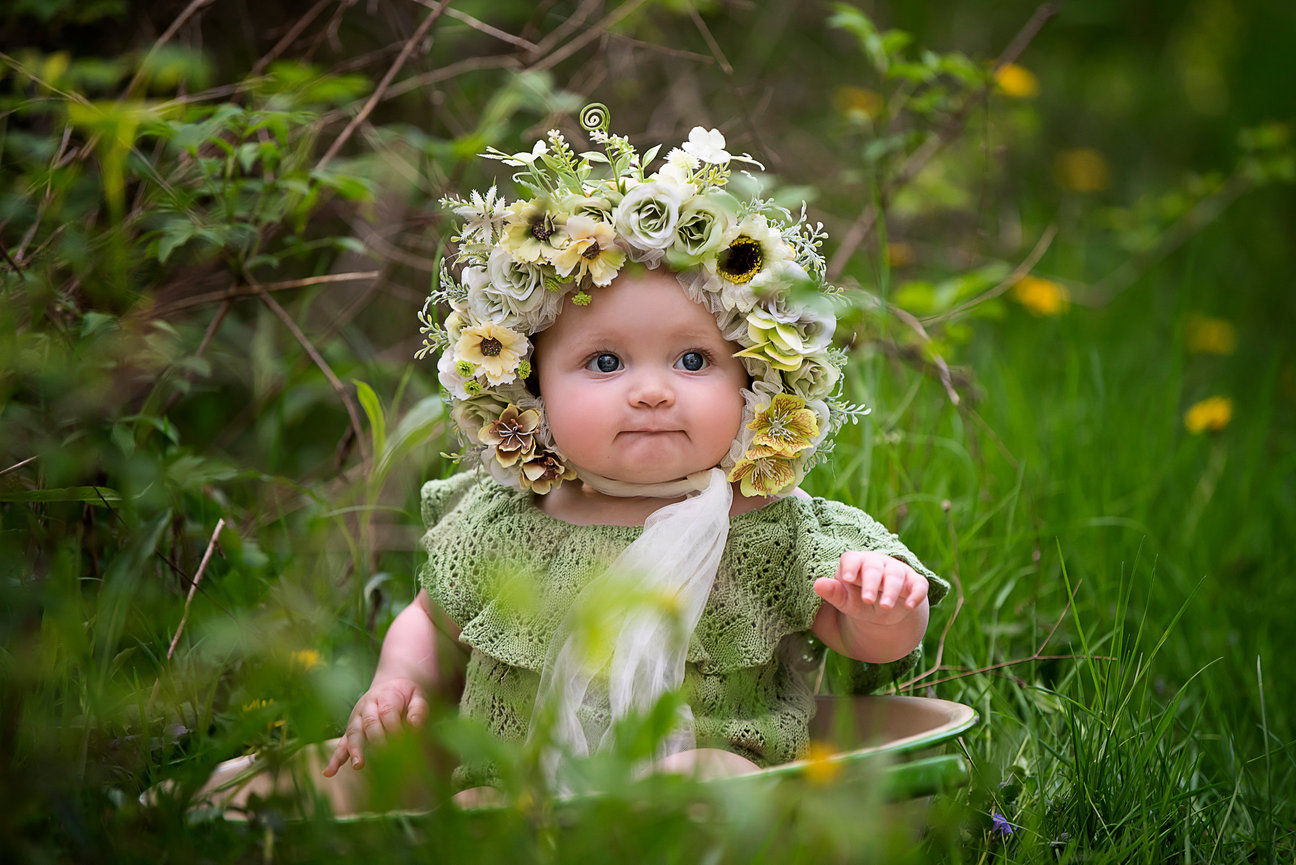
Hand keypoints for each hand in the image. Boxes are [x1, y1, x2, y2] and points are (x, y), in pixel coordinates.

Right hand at [322, 677, 428, 776]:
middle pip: (370, 722)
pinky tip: (329, 772)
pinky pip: (342, 744)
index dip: (395, 727)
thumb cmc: (406, 696)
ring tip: (358, 764)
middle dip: (377, 739)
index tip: (403, 740)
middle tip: (385, 754)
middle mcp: (367, 706)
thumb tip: (415, 726)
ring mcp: (356, 718)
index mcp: (385, 696)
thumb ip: (418, 710)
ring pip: (353, 733)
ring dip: (355, 749)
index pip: (388, 712)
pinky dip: (335, 758)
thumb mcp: (418, 696)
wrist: (391, 686)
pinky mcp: (351, 730)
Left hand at [814, 551, 928, 628]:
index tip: (847, 579)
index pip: (852, 559)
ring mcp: (897, 571)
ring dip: (891, 590)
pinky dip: (916, 594)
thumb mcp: (846, 600)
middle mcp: (877, 563)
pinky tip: (910, 605)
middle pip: (874, 567)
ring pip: (896, 575)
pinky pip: (918, 584)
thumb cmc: (859, 600)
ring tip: (884, 606)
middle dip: (870, 583)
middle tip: (866, 600)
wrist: (884, 610)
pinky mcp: (914, 582)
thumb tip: (817, 584)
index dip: (850, 567)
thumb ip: (833, 593)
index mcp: (857, 563)